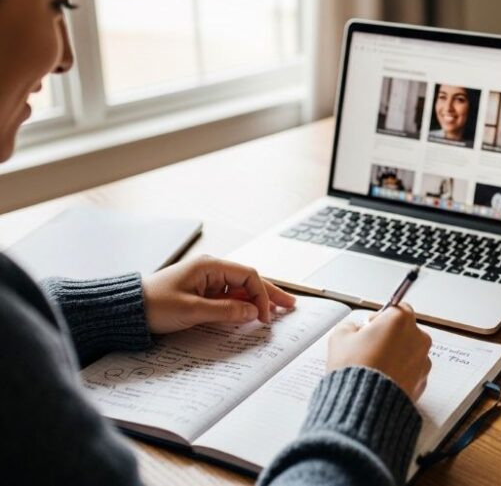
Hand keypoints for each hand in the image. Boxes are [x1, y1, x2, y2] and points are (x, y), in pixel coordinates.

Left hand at [142, 255, 295, 333]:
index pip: (247, 277)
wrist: (126, 309)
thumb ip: (226, 312)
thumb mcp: (192, 311)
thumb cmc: (154, 304)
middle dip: (270, 293)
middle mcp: (211, 270)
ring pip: (240, 290)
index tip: (264, 316)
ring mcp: (206, 281)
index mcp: (210, 266)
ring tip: (277, 310)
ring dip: (258, 300)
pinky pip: (228, 298)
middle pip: (249, 280)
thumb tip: (252, 313)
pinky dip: (242, 306)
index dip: (261, 296)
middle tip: (290, 305)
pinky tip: (252, 314)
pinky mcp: (201, 293)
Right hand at [327, 303, 431, 400]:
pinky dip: (400, 373)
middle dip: (390, 336)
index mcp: (400, 320)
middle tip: (369, 348)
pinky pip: (411, 371)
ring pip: (409, 351)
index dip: (381, 317)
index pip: (396, 308)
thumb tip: (354, 330)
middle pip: (405, 330)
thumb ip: (350, 326)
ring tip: (375, 367)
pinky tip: (382, 379)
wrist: (364, 404)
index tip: (369, 326)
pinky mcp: (422, 381)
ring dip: (396, 355)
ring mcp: (422, 360)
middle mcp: (417, 337)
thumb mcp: (339, 337)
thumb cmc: (354, 369)